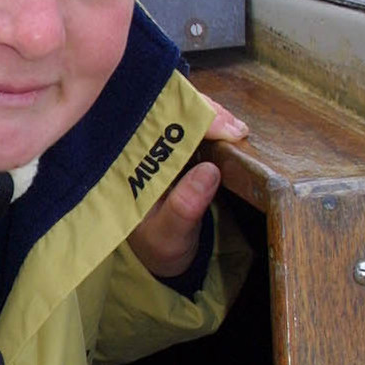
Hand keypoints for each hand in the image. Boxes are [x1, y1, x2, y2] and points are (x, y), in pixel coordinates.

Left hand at [127, 99, 247, 279]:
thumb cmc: (158, 245)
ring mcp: (155, 146)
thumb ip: (185, 207)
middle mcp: (137, 149)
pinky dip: (213, 122)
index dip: (191, 118)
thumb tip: (209, 171)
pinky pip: (190, 123)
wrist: (158, 255)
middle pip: (165, 109)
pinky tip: (231, 130)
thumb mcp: (169, 235)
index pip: (153, 126)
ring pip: (179, 112)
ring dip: (211, 115)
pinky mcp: (171, 148)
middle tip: (235, 129)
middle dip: (204, 111)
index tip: (225, 128)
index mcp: (128, 165)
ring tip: (236, 130)